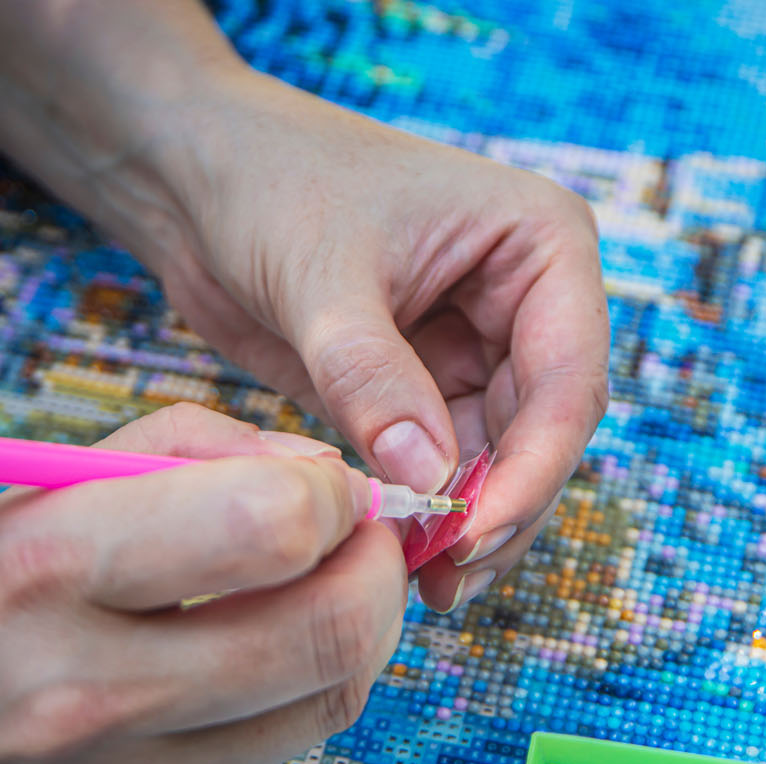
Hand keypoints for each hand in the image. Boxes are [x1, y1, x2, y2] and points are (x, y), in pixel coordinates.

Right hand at [0, 404, 405, 763]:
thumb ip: (168, 459)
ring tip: (315, 590)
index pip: (267, 525)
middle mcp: (91, 694)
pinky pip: (277, 754)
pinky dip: (291, 695)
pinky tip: (249, 663)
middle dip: (378, 567)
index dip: (332, 495)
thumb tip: (312, 472)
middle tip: (364, 539)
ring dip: (352, 629)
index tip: (327, 486)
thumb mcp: (7, 502)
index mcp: (42, 572)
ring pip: (328, 699)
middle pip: (330, 628)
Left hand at [155, 73, 609, 610]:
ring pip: (502, 462)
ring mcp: (478, 349)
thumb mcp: (322, 278)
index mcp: (541, 246)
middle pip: (546, 434)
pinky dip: (428, 512)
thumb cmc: (270, 183)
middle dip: (502, 509)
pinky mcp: (424, 389)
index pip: (567, 381)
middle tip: (447, 578)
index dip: (533, 469)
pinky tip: (401, 553)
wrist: (197, 177)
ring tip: (425, 583)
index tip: (474, 535)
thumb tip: (427, 485)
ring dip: (468, 523)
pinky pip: (445, 467)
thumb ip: (373, 380)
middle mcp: (526, 303)